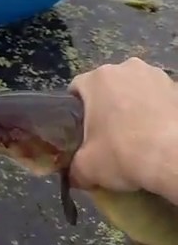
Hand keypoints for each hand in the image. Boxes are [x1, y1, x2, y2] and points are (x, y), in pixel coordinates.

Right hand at [69, 56, 177, 193]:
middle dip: (108, 106)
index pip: (76, 88)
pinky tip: (160, 137)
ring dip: (136, 107)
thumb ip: (75, 168)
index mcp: (97, 79)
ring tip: (140, 137)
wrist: (176, 158)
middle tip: (110, 135)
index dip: (76, 111)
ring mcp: (159, 76)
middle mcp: (127, 68)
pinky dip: (160, 114)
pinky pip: (162, 101)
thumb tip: (76, 176)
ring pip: (139, 91)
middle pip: (110, 87)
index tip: (81, 130)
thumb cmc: (123, 152)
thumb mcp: (87, 168)